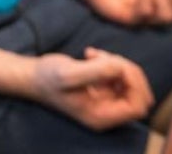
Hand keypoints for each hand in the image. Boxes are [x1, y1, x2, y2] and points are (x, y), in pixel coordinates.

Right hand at [28, 47, 153, 130]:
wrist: (32, 76)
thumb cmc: (47, 78)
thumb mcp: (69, 74)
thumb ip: (96, 71)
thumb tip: (120, 67)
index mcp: (101, 116)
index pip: (137, 106)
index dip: (134, 84)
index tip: (117, 66)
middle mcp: (107, 112)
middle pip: (139, 94)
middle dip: (127, 71)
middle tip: (104, 57)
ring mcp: (106, 100)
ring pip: (131, 82)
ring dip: (117, 63)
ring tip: (93, 55)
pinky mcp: (102, 89)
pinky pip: (119, 75)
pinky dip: (110, 61)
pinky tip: (90, 54)